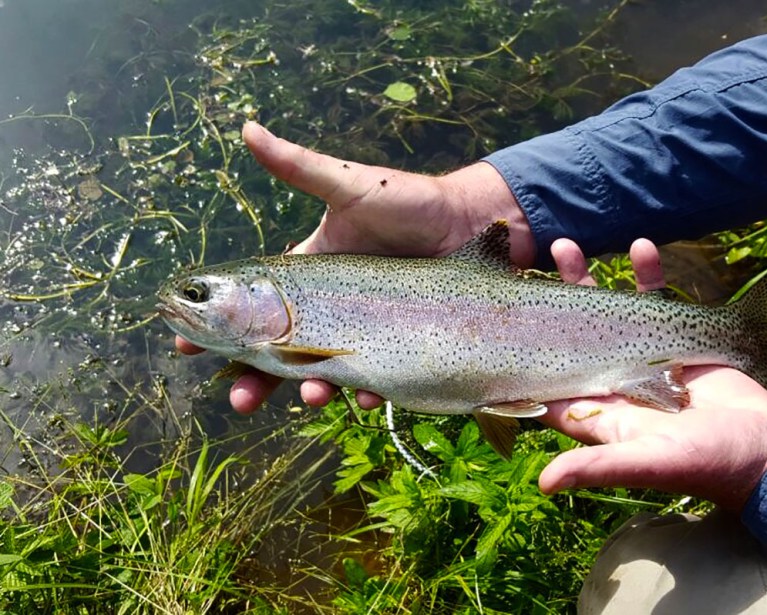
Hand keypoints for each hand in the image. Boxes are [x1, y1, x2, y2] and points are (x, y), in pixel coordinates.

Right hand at [177, 121, 529, 412]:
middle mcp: (328, 307)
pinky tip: (366, 398)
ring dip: (310, 388)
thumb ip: (299, 166)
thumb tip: (247, 128)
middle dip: (254, 378)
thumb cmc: (404, 200)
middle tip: (237, 399)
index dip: (220, 327)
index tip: (183, 347)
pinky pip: (376, 375)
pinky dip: (368, 390)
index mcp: (307, 273)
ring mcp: (362, 328)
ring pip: (324, 369)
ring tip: (310, 396)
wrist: (464, 222)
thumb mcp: (348, 186)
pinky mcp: (396, 343)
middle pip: (280, 352)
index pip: (254, 307)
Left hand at [538, 238, 766, 511]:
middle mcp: (612, 379)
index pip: (546, 383)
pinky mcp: (676, 339)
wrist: (764, 449)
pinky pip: (657, 298)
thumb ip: (597, 465)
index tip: (498, 323)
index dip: (521, 357)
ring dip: (588, 278)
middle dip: (548, 302)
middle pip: (568, 335)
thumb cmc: (703, 463)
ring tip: (565, 245)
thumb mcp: (647, 463)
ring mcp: (642, 355)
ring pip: (606, 310)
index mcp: (597, 409)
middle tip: (528, 268)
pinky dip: (648, 273)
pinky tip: (640, 247)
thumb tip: (544, 484)